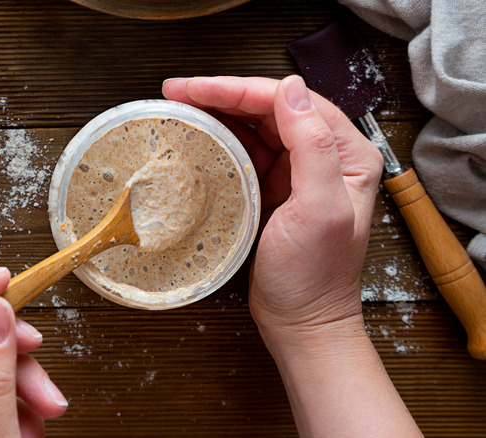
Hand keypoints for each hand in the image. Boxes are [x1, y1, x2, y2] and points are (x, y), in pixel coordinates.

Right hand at [164, 76, 422, 436]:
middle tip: (178, 91)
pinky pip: (245, 152)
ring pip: (255, 127)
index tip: (198, 88)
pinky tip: (199, 134)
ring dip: (218, 112)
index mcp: (346, 153)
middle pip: (269, 108)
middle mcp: (325, 157)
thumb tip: (291, 89)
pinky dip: (220, 139)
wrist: (302, 324)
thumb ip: (313, 146)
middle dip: (222, 95)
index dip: (241, 89)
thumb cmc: (314, 277)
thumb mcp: (319, 210)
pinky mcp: (273, 190)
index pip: (290, 101)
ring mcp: (297, 174)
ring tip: (181, 106)